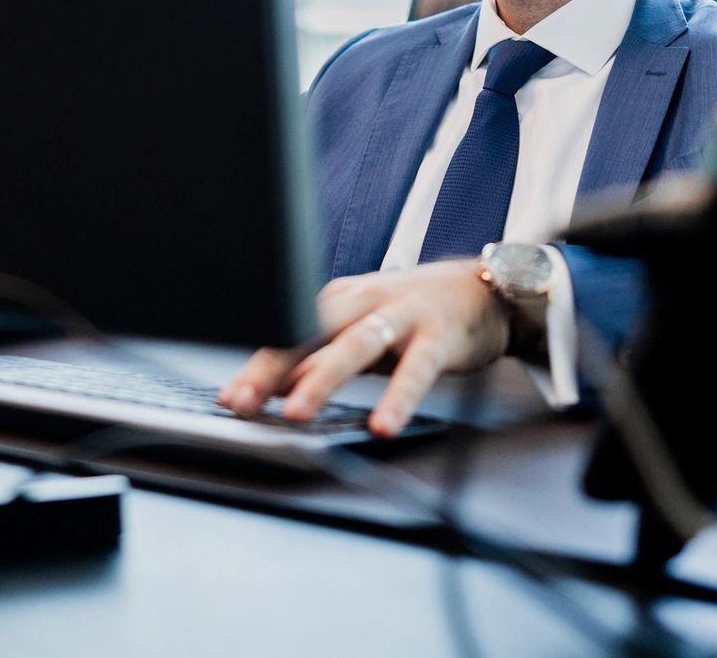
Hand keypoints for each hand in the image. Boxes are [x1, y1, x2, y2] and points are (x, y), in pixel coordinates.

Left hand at [217, 260, 506, 437]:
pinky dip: (398, 398)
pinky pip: (417, 369)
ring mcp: (403, 316)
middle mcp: (365, 302)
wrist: (485, 290)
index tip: (231, 398)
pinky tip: (383, 425)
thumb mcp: (361, 334)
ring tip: (296, 414)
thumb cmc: (414, 315)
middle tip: (243, 402)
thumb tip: (269, 389)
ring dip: (323, 379)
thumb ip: (319, 359)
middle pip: (312, 330)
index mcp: (340, 300)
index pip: (290, 330)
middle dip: (272, 366)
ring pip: (356, 344)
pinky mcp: (439, 336)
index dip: (258, 364)